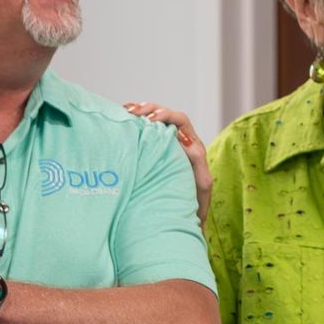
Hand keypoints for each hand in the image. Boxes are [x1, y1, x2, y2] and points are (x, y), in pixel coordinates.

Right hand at [124, 103, 211, 223]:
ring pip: (153, 119)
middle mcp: (179, 139)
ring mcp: (164, 143)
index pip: (181, 121)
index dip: (167, 117)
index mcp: (191, 145)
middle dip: (150, 110)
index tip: (151, 120)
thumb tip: (186, 143)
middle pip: (165, 115)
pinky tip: (122, 117)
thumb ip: (198, 164)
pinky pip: (143, 128)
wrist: (183, 213)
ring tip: (126, 112)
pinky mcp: (152, 148)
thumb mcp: (201, 184)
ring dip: (140, 112)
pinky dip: (133, 120)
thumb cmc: (194, 200)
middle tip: (135, 113)